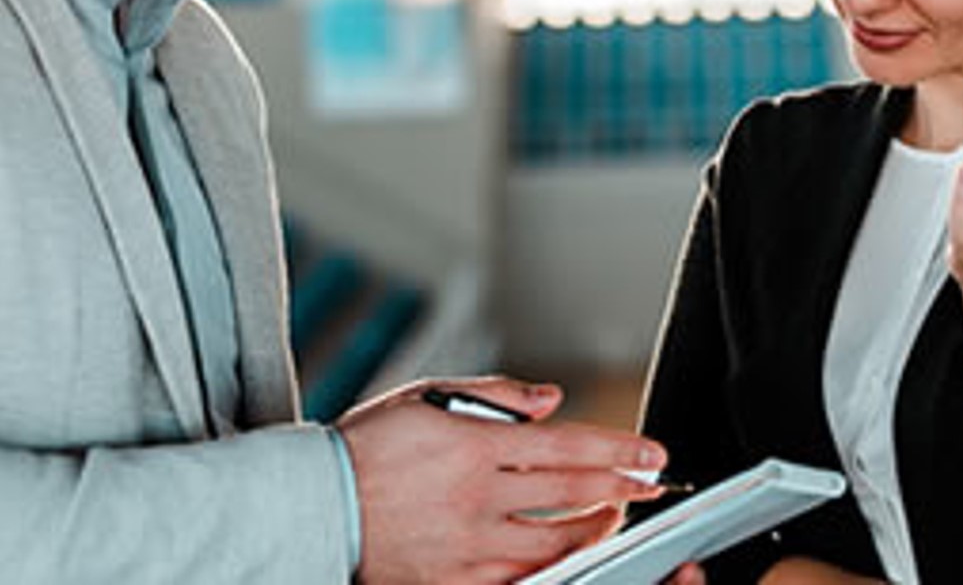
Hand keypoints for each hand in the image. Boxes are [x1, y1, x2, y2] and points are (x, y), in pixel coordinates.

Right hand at [338, 375, 668, 584]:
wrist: (308, 506)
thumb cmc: (364, 448)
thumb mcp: (425, 399)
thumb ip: (495, 397)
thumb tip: (551, 400)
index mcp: (473, 446)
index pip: (569, 446)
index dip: (619, 451)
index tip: (654, 454)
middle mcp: (475, 496)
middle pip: (571, 495)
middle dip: (622, 490)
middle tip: (651, 487)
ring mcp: (463, 544)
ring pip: (551, 544)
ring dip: (592, 531)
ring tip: (612, 519)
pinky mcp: (449, 580)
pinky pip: (515, 579)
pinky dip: (548, 567)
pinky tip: (564, 557)